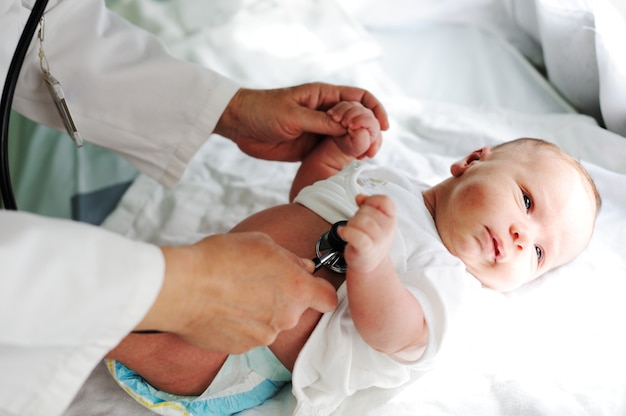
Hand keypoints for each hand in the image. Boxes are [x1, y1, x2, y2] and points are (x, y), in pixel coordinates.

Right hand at [135, 232, 337, 353]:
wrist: (183, 288)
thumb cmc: (221, 259)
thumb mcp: (262, 243)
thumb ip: (290, 259)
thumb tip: (303, 267)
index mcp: (297, 290)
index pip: (328, 299)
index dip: (319, 291)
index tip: (308, 285)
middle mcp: (286, 318)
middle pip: (294, 309)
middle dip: (281, 297)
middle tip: (255, 280)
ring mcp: (263, 336)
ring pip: (270, 323)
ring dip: (258, 311)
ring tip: (233, 293)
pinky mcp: (241, 348)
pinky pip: (248, 334)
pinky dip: (239, 324)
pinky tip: (222, 308)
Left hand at [215, 82, 387, 161]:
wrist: (239, 125)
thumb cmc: (263, 111)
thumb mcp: (293, 115)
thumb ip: (321, 122)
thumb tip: (350, 127)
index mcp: (324, 96)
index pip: (359, 98)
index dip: (375, 110)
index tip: (382, 127)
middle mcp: (327, 111)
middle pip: (360, 120)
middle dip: (370, 132)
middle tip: (370, 150)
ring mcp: (320, 130)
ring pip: (350, 137)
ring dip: (360, 146)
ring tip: (364, 158)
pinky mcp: (312, 147)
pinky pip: (335, 151)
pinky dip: (346, 158)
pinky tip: (351, 166)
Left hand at [339, 194, 395, 273]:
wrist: (371, 264)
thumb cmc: (371, 240)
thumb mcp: (375, 220)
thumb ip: (368, 205)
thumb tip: (360, 197)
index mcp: (390, 219)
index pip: (385, 201)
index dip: (371, 200)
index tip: (364, 206)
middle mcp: (387, 229)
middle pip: (367, 210)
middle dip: (357, 214)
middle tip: (357, 225)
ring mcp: (378, 240)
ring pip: (360, 221)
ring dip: (351, 224)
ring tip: (351, 231)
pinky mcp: (366, 249)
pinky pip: (357, 236)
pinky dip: (347, 232)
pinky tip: (343, 232)